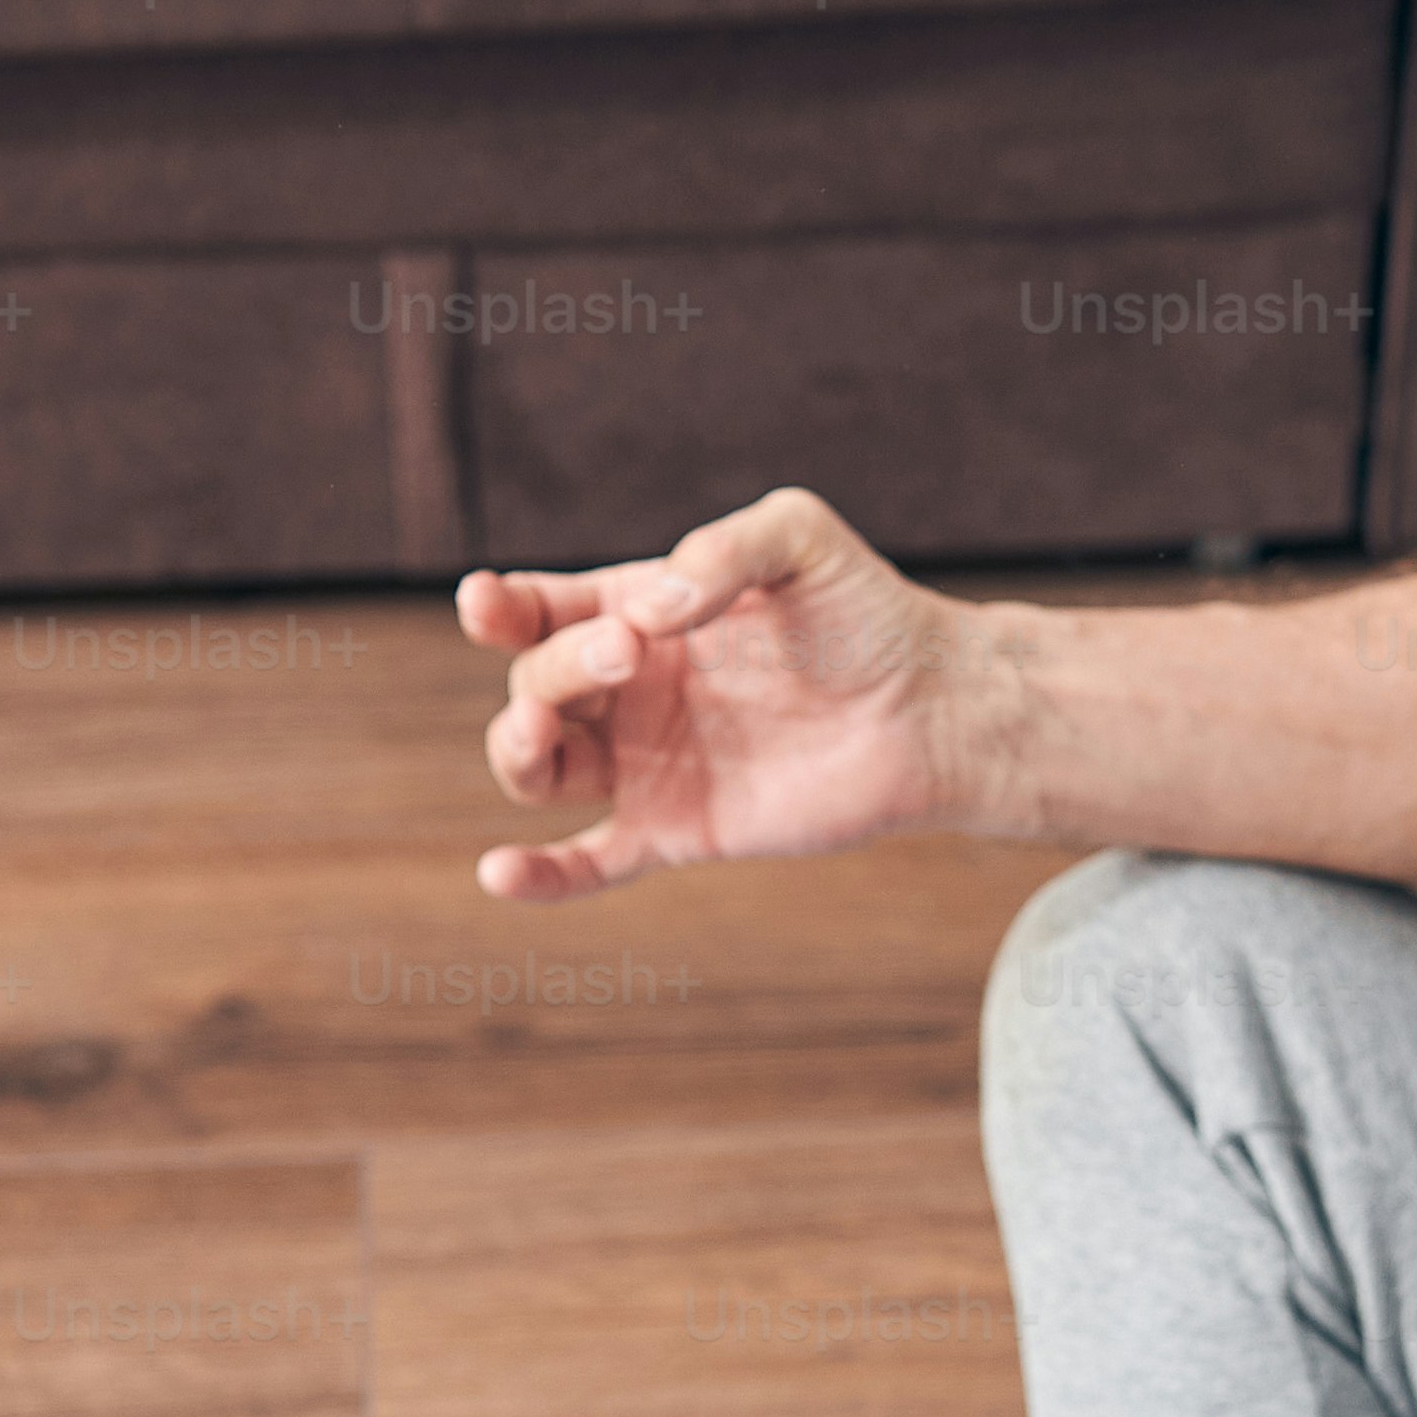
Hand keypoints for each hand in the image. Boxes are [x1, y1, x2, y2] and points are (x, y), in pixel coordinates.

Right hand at [460, 486, 995, 902]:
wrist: (931, 708)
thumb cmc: (866, 613)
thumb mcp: (799, 539)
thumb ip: (723, 549)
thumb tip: (649, 614)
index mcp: (638, 614)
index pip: (537, 613)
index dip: (499, 609)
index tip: (486, 602)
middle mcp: (628, 690)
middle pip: (536, 686)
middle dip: (560, 665)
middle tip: (633, 647)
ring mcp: (647, 764)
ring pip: (536, 768)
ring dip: (517, 750)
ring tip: (540, 731)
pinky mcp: (677, 831)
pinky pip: (589, 864)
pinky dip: (540, 877)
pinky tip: (499, 873)